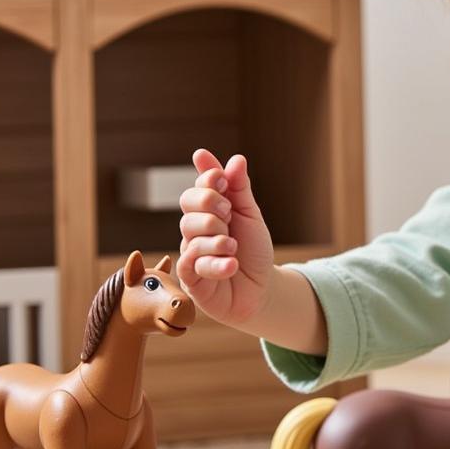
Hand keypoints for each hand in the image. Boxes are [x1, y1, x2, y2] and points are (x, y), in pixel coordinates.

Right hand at [177, 149, 274, 328]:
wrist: (262, 290)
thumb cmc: (254, 252)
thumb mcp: (251, 217)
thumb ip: (240, 190)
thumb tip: (235, 158)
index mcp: (209, 212)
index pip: (198, 187)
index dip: (208, 179)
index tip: (222, 179)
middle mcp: (196, 230)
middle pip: (188, 205)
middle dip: (211, 205)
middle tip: (229, 216)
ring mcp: (191, 253)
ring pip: (190, 233)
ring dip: (217, 237)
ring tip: (234, 247)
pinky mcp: (191, 278)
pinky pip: (193, 263)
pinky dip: (216, 263)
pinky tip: (232, 264)